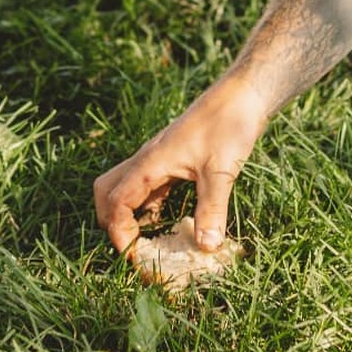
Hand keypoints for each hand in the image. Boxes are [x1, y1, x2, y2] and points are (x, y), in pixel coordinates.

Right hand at [94, 78, 267, 254]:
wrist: (243, 92)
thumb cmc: (229, 123)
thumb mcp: (221, 170)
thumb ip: (211, 210)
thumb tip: (205, 248)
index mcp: (151, 162)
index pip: (116, 202)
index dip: (120, 234)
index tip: (137, 259)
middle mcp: (149, 160)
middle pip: (107, 191)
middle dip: (112, 223)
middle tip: (135, 249)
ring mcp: (160, 158)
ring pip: (126, 188)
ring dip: (130, 215)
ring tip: (150, 242)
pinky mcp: (174, 158)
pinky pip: (149, 186)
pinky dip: (149, 207)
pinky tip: (168, 221)